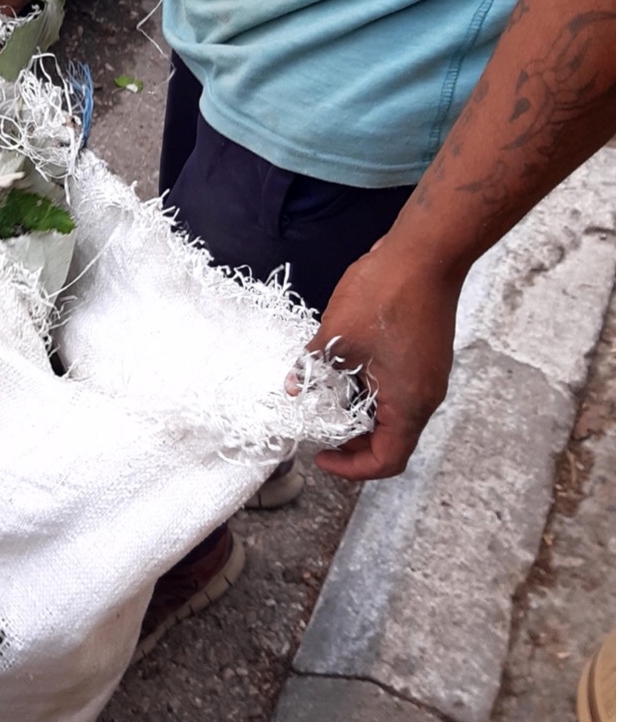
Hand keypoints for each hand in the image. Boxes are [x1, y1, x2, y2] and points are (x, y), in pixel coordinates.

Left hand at [310, 234, 460, 481]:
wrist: (425, 253)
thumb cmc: (386, 295)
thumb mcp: (335, 337)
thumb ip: (312, 369)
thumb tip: (292, 387)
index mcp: (408, 402)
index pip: (387, 460)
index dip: (352, 468)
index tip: (322, 457)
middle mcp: (425, 395)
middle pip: (392, 440)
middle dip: (354, 442)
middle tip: (319, 431)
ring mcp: (428, 374)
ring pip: (394, 412)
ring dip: (360, 413)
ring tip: (325, 400)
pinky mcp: (425, 355)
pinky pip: (398, 387)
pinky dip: (370, 390)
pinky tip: (343, 371)